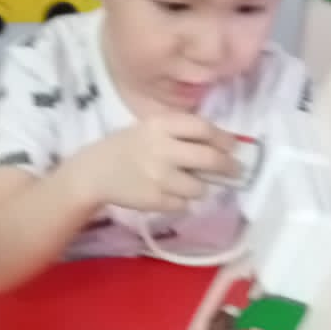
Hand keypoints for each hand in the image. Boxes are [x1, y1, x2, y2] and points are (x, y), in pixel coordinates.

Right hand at [66, 114, 239, 212]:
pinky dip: (182, 200)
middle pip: (210, 159)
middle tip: (235, 170)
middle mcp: (162, 149)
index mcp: (161, 126)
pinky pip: (184, 204)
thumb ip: (182, 132)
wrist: (94, 172)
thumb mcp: (151, 128)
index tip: (233, 146)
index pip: (204, 129)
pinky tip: (168, 193)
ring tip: (187, 183)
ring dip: (200, 187)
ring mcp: (159, 177)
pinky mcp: (155, 200)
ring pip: (200, 187)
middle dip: (228, 166)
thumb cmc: (128, 146)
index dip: (224, 139)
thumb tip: (222, 145)